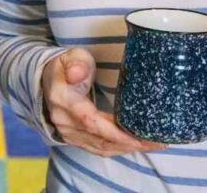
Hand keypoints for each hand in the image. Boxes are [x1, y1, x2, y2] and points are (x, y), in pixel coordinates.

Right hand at [42, 48, 164, 156]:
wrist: (47, 81)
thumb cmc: (65, 66)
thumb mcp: (70, 56)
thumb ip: (76, 63)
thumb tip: (78, 73)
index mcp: (63, 100)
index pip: (91, 121)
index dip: (117, 132)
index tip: (141, 136)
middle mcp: (64, 122)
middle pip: (101, 139)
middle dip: (131, 143)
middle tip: (159, 142)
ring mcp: (68, 134)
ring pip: (102, 147)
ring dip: (128, 148)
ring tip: (153, 144)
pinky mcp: (75, 139)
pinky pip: (99, 149)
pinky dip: (119, 149)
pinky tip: (136, 145)